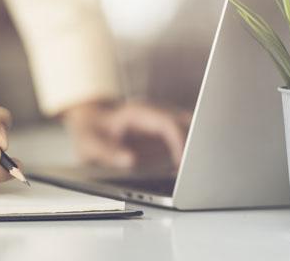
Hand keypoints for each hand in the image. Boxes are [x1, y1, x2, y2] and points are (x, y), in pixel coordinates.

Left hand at [62, 100, 189, 169]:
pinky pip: (186, 142)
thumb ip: (107, 151)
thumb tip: (129, 159)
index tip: (184, 163)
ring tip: (197, 177)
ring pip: (191, 131)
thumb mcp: (90, 143)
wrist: (90, 121)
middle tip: (199, 173)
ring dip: (198, 151)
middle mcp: (155, 114)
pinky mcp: (164, 135)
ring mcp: (162, 123)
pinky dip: (191, 156)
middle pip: (187, 124)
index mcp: (138, 113)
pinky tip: (189, 175)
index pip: (167, 123)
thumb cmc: (91, 130)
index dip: (180, 142)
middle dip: (198, 146)